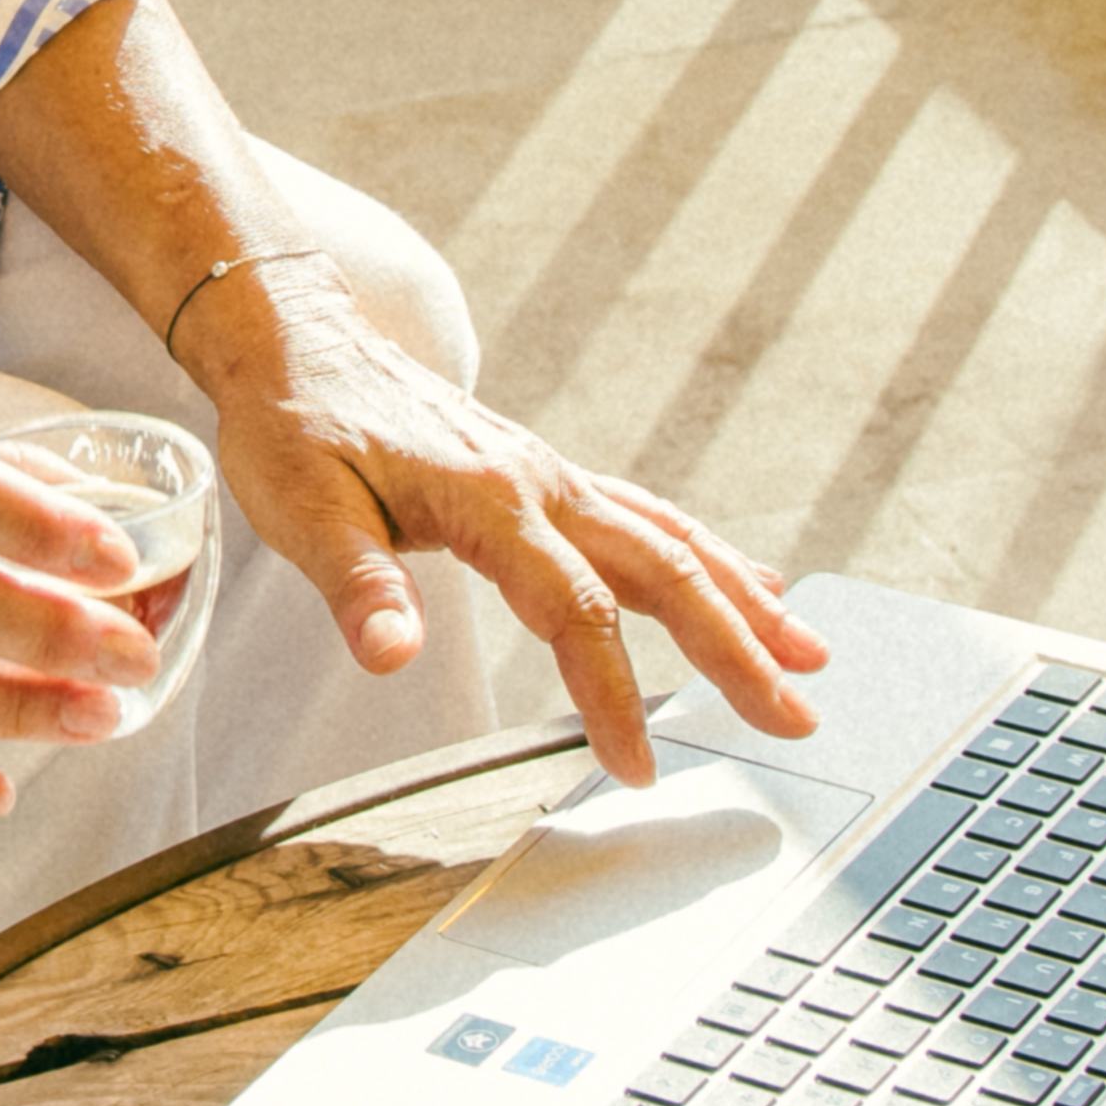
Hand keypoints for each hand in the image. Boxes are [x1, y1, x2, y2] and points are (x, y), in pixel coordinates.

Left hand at [172, 248, 816, 783]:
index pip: (575, 612)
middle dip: (738, 649)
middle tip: (796, 716)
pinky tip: (749, 583)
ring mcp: (552, 478)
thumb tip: (390, 655)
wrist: (298, 339)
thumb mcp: (303, 510)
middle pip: (663, 573)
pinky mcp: (547, 478)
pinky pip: (649, 520)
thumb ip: (356, 586)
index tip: (638, 766)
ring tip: (809, 655)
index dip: (613, 693)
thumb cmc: (296, 426)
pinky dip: (711, 557)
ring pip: (673, 541)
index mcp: (490, 500)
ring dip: (746, 600)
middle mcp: (541, 484)